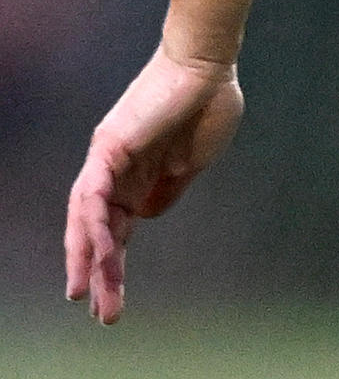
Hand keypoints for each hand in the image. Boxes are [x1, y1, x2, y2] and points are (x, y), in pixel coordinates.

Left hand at [64, 47, 239, 323]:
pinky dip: (93, 225)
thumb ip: (169, 187)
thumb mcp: (193, 160)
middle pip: (98, 229)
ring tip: (89, 295)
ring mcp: (107, 158)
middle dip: (100, 273)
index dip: (113, 263)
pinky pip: (94, 194)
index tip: (112, 297)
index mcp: (135, 174)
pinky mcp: (110, 146)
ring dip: (89, 258)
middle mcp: (112, 170)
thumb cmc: (209, 103)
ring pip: (89, 218)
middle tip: (101, 314)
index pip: (118, 227)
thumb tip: (147, 216)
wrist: (209, 65)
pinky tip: (100, 253)